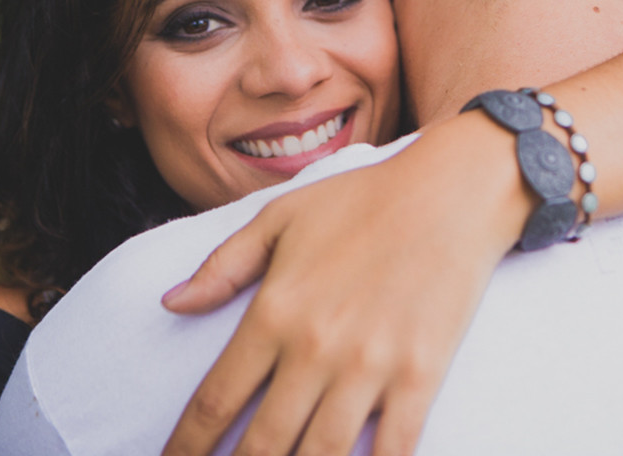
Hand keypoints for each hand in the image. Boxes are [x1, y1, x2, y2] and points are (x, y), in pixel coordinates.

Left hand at [161, 118, 528, 455]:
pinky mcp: (420, 376)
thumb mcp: (281, 217)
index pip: (215, 401)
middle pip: (262, 445)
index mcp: (274, 312)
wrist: (452, 192)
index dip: (186, 445)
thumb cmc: (364, 200)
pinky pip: (392, 451)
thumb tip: (170, 303)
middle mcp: (315, 349)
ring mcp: (370, 368)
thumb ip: (223, 266)